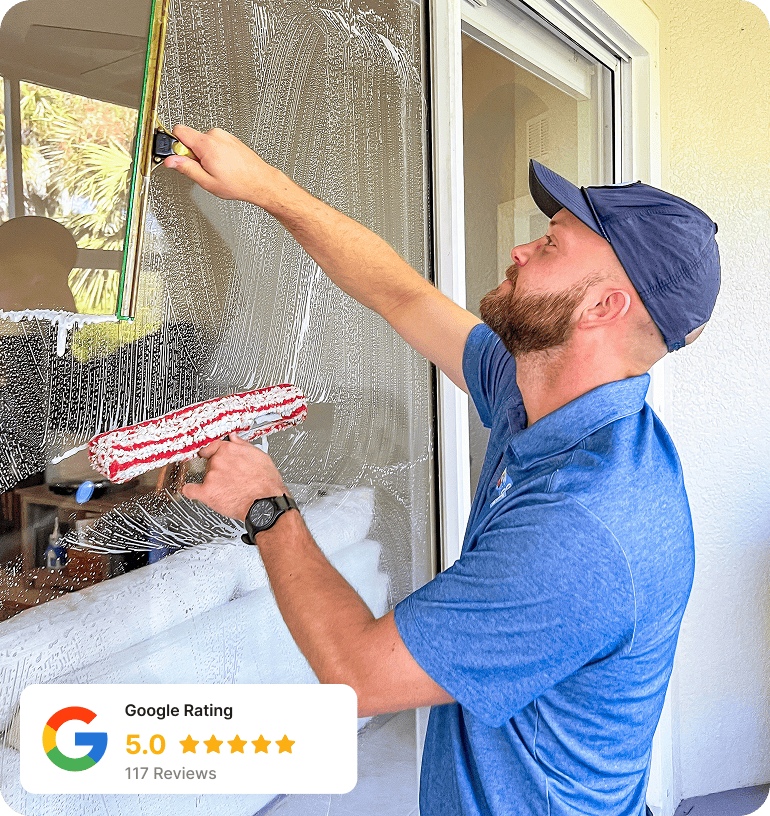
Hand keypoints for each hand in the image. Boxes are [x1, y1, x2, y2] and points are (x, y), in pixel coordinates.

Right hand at [163, 125, 281, 206]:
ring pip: (203, 142)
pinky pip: (214, 142)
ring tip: (217, 169)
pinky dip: (214, 153)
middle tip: (203, 169)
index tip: (178, 157)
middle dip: (192, 153)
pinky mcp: (230, 138)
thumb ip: (186, 168)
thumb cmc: (239, 183)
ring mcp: (224, 135)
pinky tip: (223, 165)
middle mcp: (215, 135)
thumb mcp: (207, 181)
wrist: (260, 182)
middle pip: (191, 138)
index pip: (178, 131)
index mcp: (207, 144)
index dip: (175, 145)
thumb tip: (170, 161)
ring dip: (204, 154)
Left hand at [181, 434, 286, 520]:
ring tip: (226, 489)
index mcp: (229, 449)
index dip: (213, 453)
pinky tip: (194, 492)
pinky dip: (191, 491)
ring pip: (204, 476)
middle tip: (229, 478)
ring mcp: (211, 476)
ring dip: (212, 482)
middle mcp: (218, 460)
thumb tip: (234, 437)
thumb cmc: (266, 482)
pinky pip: (189, 490)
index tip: (211, 457)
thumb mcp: (260, 456)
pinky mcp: (206, 492)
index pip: (211, 447)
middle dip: (217, 470)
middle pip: (209, 462)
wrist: (265, 503)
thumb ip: (243, 445)